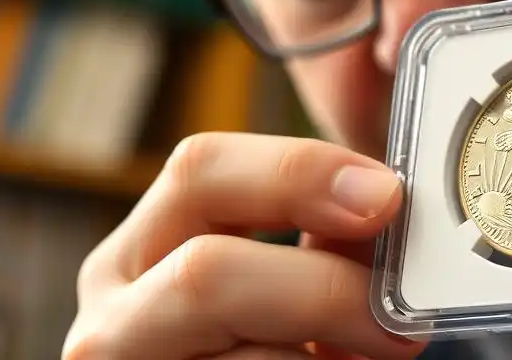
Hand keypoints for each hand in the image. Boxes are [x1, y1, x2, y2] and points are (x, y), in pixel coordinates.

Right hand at [62, 132, 424, 359]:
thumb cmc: (260, 347)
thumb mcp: (271, 282)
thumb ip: (313, 241)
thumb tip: (385, 205)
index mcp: (138, 253)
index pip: (199, 170)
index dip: (300, 172)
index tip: (384, 196)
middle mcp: (114, 316)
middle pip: (206, 271)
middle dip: (322, 286)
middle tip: (398, 318)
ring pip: (245, 358)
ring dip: (329, 354)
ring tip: (380, 355)